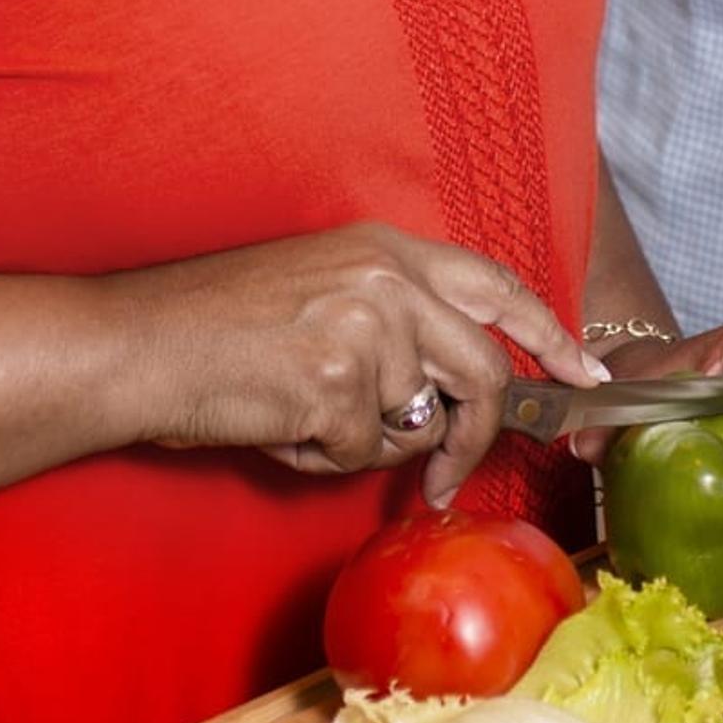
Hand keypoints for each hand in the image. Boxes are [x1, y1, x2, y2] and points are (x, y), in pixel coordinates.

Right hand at [114, 224, 603, 506]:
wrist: (138, 344)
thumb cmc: (215, 327)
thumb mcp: (321, 290)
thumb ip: (394, 322)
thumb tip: (443, 395)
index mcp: (385, 247)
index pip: (497, 286)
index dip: (549, 333)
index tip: (585, 374)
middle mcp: (387, 277)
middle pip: (483, 371)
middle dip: (475, 435)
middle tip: (448, 475)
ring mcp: (367, 328)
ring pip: (415, 422)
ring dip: (362, 443)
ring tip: (297, 416)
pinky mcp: (338, 383)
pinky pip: (361, 452)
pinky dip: (318, 457)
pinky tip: (273, 423)